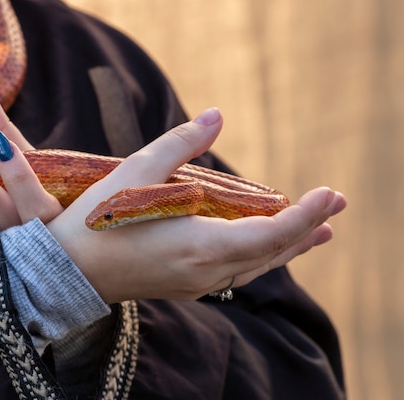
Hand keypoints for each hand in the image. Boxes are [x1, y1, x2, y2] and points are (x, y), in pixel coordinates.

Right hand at [45, 108, 346, 302]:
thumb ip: (180, 145)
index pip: (271, 233)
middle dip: (307, 230)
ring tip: (316, 233)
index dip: (305, 215)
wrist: (67, 271)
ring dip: (288, 248)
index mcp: (200, 246)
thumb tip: (216, 116)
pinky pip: (237, 274)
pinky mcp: (184, 287)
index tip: (331, 195)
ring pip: (257, 267)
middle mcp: (206, 272)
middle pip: (271, 254)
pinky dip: (261, 257)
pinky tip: (263, 248)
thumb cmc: (98, 220)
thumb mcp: (136, 172)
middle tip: (336, 208)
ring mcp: (196, 284)